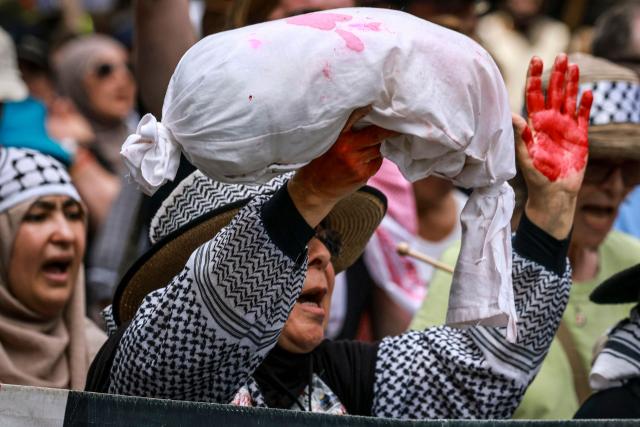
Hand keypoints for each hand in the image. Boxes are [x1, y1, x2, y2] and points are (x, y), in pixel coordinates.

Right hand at [288, 106, 397, 226]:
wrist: (315, 188)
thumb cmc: (322, 160)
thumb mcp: (326, 141)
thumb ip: (344, 132)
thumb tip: (368, 118)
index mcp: (336, 136)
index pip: (355, 116)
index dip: (367, 109)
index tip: (376, 104)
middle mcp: (346, 148)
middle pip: (376, 134)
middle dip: (388, 129)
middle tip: (398, 123)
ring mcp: (355, 162)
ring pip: (377, 148)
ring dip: (377, 146)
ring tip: (367, 147)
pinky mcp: (361, 175)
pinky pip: (377, 162)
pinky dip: (374, 159)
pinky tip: (364, 161)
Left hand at [513, 54, 592, 238]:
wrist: (553, 193)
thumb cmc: (535, 177)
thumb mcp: (525, 155)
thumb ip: (521, 135)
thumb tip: (511, 115)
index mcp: (534, 124)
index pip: (533, 95)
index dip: (534, 78)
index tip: (535, 59)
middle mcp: (549, 122)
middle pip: (553, 92)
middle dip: (556, 73)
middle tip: (560, 54)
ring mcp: (565, 127)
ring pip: (569, 99)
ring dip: (571, 83)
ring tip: (574, 64)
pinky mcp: (580, 136)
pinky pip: (583, 116)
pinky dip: (585, 104)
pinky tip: (587, 92)